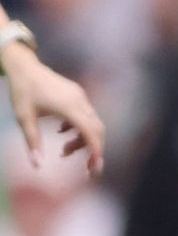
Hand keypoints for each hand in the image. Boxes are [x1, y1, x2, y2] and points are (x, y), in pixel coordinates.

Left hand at [4, 50, 104, 174]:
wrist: (24, 67)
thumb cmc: (23, 92)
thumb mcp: (24, 119)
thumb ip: (33, 142)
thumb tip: (37, 166)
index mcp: (69, 107)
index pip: (90, 132)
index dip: (96, 150)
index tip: (95, 168)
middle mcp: (80, 102)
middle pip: (97, 129)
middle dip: (93, 149)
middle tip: (84, 167)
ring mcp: (81, 97)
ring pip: (93, 122)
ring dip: (83, 140)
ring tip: (64, 150)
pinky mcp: (78, 95)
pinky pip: (86, 115)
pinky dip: (80, 129)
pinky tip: (63, 132)